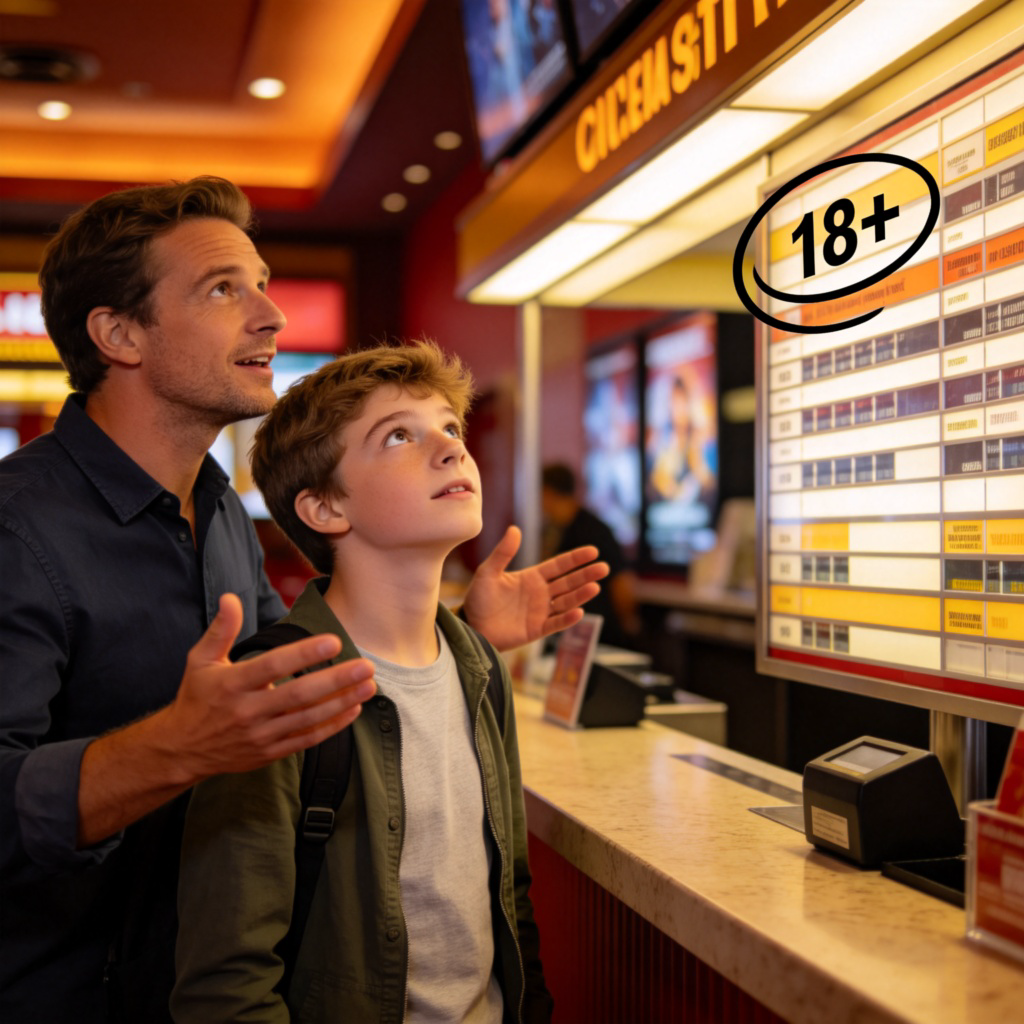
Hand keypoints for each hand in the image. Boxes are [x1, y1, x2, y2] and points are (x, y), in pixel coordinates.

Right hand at [160, 593, 376, 781]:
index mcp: (233, 684)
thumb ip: (220, 630)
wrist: (181, 750)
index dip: (304, 653)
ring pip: (308, 718)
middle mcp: (248, 711)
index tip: (333, 640)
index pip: (273, 666)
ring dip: (342, 702)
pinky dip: (332, 726)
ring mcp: (261, 735)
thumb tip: (230, 598)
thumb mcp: (200, 660)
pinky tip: (353, 710)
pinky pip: (306, 739)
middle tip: (366, 665)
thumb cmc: (195, 698)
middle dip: (336, 680)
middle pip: (299, 695)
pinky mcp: (269, 752)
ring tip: (369, 685)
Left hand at [462, 526, 608, 650]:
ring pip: (566, 602)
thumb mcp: (488, 572)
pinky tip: (578, 612)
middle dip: (585, 575)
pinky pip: (555, 624)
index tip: (593, 551)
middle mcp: (540, 594)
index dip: (575, 559)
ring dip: (580, 595)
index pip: (559, 566)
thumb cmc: (478, 598)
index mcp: (532, 577)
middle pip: (568, 582)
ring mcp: (540, 612)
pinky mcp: (536, 630)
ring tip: (595, 587)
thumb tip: (515, 529)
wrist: (471, 626)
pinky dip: (567, 619)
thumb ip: (503, 553)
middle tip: (604, 568)